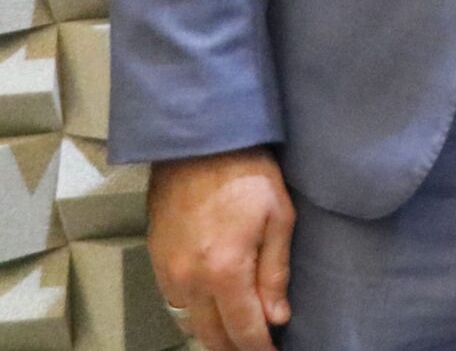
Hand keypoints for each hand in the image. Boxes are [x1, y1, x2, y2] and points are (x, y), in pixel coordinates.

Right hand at [148, 147, 293, 350]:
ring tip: (237, 334)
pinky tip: (212, 308)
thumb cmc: (248, 175)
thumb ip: (276, 273)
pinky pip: (174, 302)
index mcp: (225, 271)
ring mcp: (168, 272)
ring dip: (213, 333)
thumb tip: (277, 317)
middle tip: (256, 347)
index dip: (259, 348)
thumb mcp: (279, 218)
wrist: (199, 146)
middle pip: (211, 334)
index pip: (243, 328)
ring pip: (189, 322)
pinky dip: (193, 313)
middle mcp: (190, 280)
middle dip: (235, 348)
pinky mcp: (155, 260)